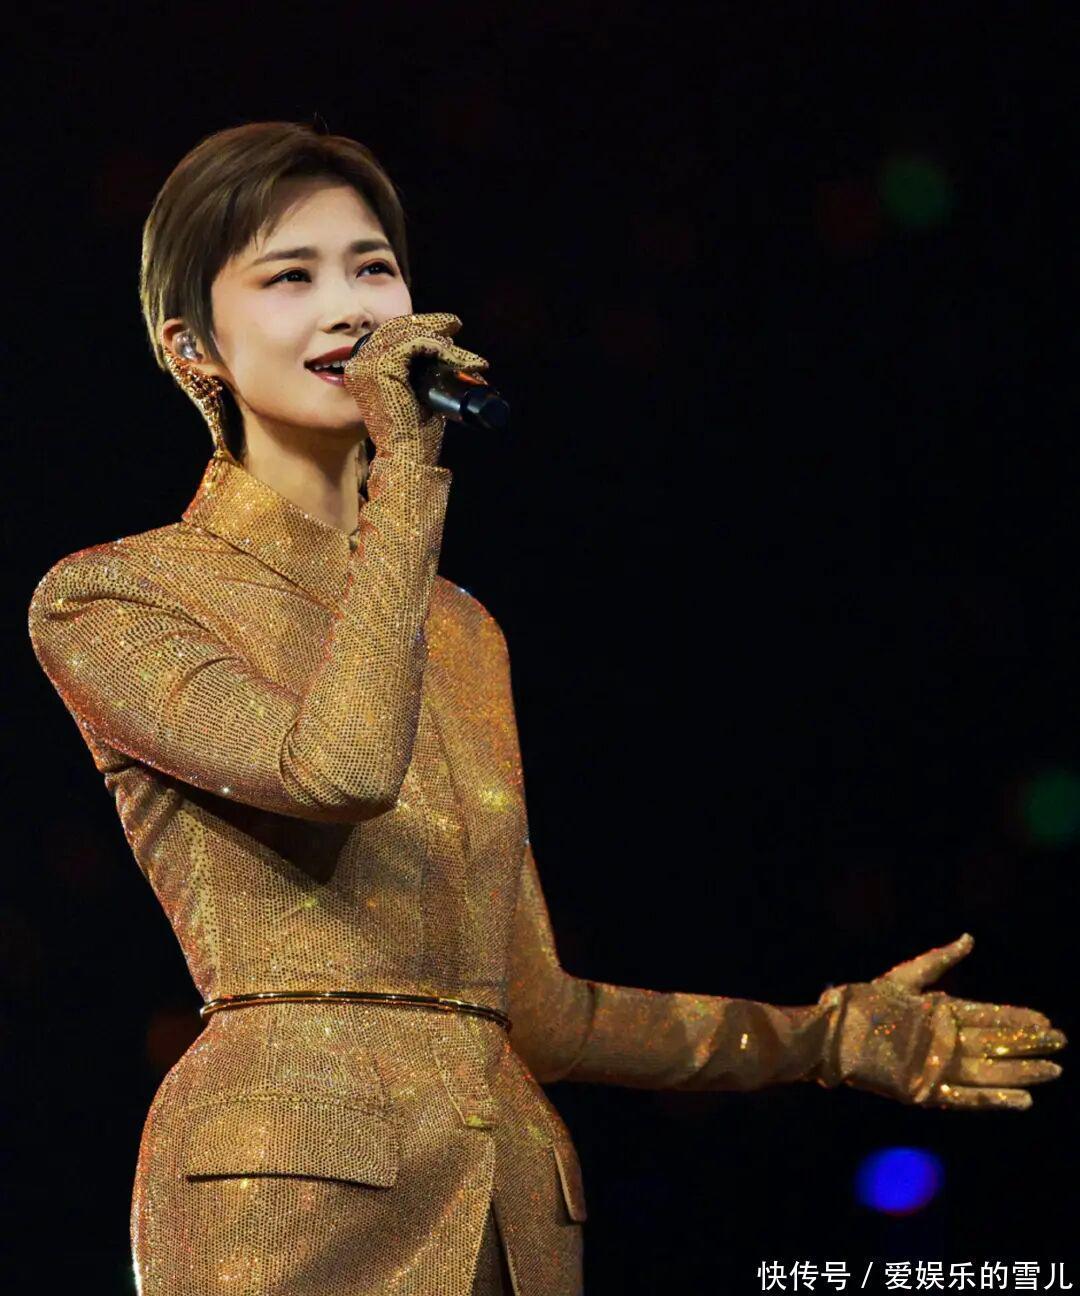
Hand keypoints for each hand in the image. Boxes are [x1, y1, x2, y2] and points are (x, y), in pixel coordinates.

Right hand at [342, 311, 489, 464]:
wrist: (408, 456)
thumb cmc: (415, 434)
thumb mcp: (418, 394)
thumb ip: (422, 373)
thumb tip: (446, 353)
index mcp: (365, 371)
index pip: (391, 336)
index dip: (419, 327)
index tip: (447, 328)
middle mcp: (361, 364)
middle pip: (397, 328)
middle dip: (431, 324)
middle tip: (455, 324)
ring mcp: (368, 364)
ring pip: (408, 334)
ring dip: (440, 339)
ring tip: (463, 354)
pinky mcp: (382, 367)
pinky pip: (412, 343)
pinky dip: (435, 345)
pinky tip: (451, 354)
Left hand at [814, 933, 1066, 1109]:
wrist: (829, 1034)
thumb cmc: (862, 1003)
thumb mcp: (903, 978)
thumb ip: (938, 960)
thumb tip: (969, 938)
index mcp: (940, 1015)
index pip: (988, 1016)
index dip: (1017, 1018)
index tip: (1046, 1019)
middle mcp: (944, 1043)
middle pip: (995, 1044)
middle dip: (1028, 1044)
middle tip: (1061, 1043)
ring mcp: (937, 1068)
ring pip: (989, 1072)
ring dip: (1021, 1072)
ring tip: (1053, 1070)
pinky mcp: (925, 1091)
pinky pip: (966, 1098)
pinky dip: (994, 1099)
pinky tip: (1022, 1098)